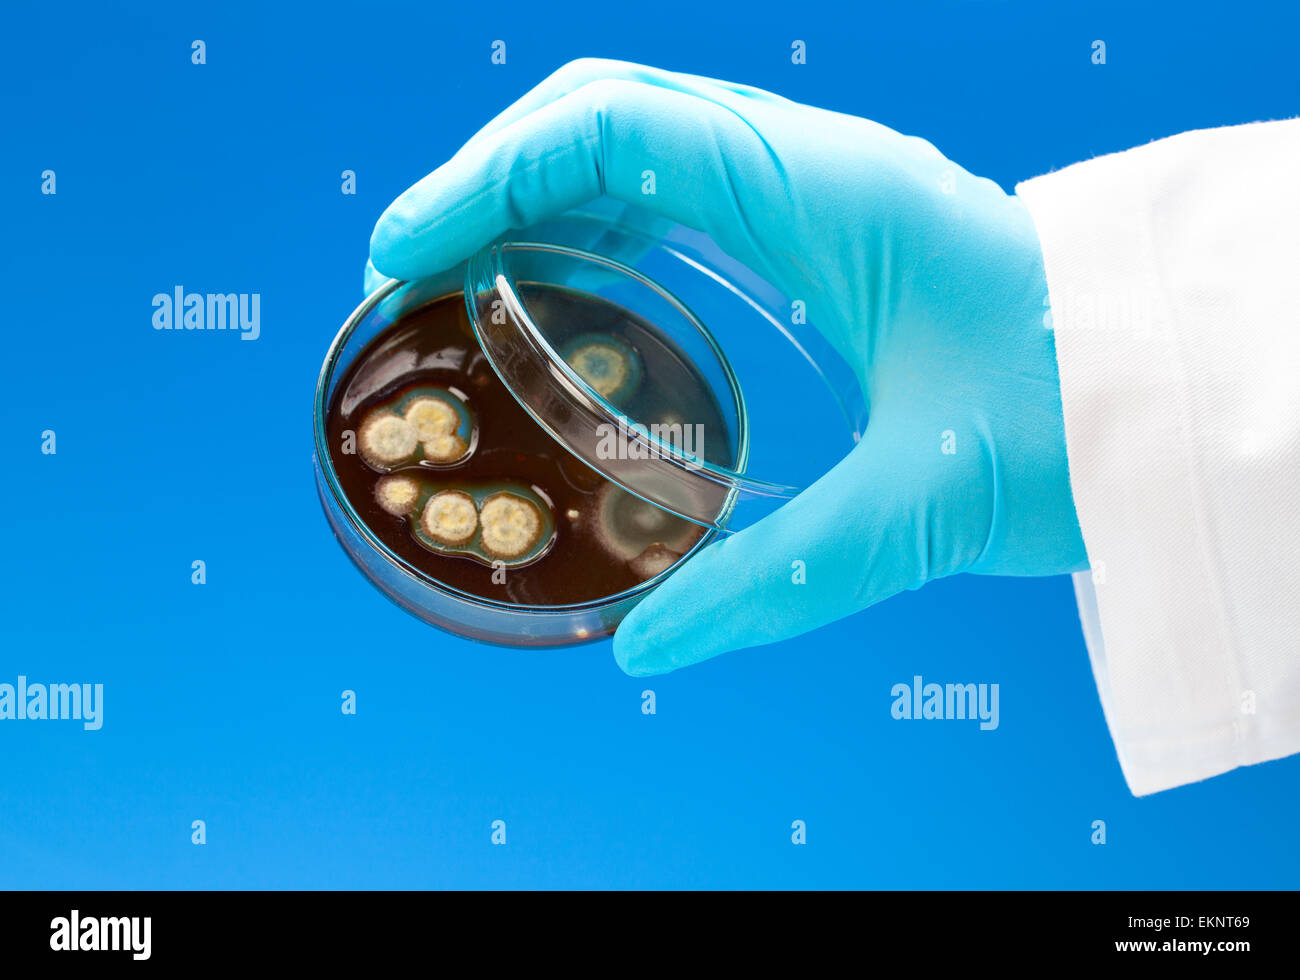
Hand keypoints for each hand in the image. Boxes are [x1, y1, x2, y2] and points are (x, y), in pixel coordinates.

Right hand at [368, 58, 1087, 674]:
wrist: (1170, 391)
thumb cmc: (1081, 417)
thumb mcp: (929, 506)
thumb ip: (785, 580)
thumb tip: (649, 651)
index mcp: (827, 193)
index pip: (616, 123)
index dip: (487, 173)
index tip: (405, 248)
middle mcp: (810, 165)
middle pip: (606, 113)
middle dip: (490, 178)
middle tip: (413, 273)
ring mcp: (815, 189)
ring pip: (638, 143)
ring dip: (535, 197)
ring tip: (461, 283)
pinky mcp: (822, 231)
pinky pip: (682, 194)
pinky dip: (598, 227)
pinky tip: (564, 295)